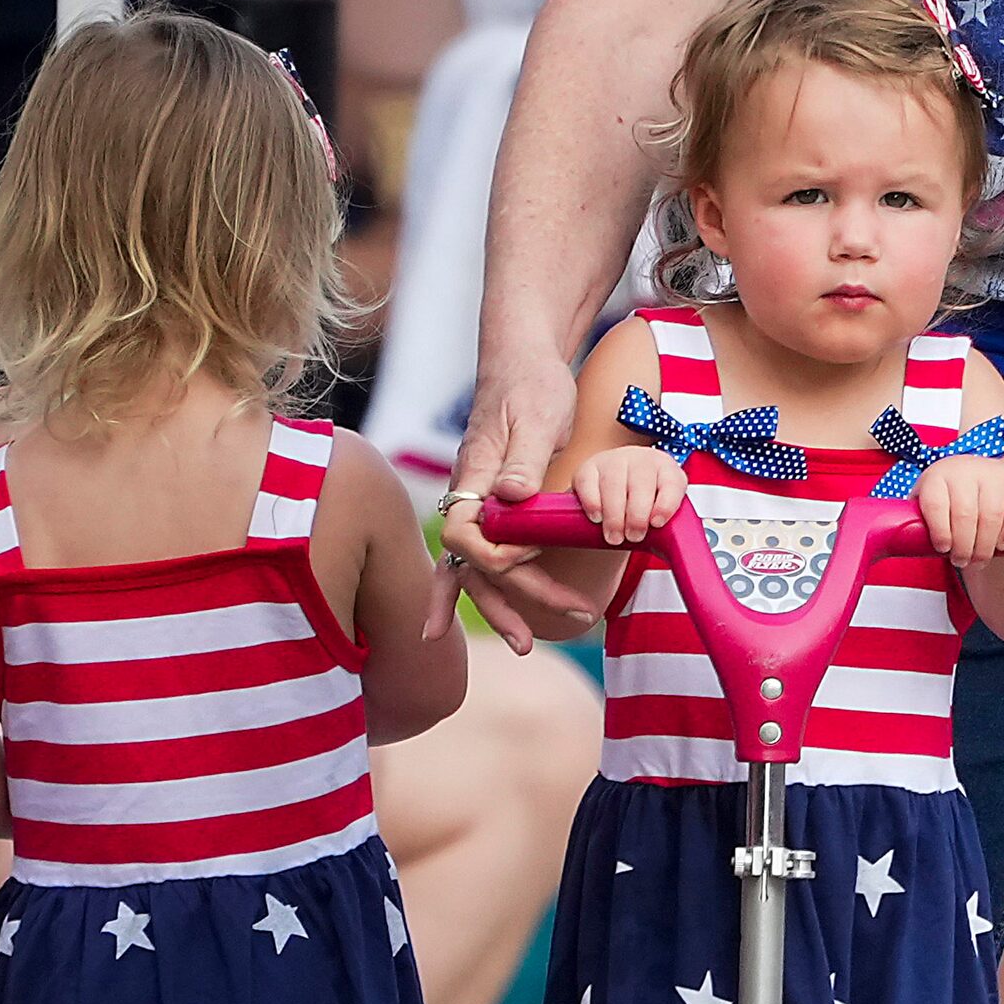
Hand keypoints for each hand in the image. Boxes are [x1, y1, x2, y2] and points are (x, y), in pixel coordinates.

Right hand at [426, 338, 596, 646]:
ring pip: (474, 567)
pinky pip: (481, 554)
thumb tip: (511, 495)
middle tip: (529, 642)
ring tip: (526, 643)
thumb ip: (522, 458)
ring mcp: (475, 500)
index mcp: (475, 475)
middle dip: (499, 604)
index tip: (532, 552)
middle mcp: (467, 493)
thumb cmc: (533, 384)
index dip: (496, 555)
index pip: (466, 534)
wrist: (524, 359)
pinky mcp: (491, 503)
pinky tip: (494, 616)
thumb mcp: (537, 416)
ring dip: (497, 606)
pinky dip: (485, 586)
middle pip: (470, 564)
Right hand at [573, 446, 687, 547]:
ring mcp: (613, 460)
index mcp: (667, 470)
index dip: (666, 504)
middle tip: (634, 537)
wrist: (617, 496)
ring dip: (614, 515)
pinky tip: (597, 518)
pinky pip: (588, 483)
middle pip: (641, 484)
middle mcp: (642, 459)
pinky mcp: (588, 468)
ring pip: (613, 484)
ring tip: (615, 537)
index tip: (657, 523)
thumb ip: (671, 530)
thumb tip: (677, 554)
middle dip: (637, 515)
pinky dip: (593, 503)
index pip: (672, 483)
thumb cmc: (644, 508)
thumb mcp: (661, 514)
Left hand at [915, 455, 1003, 568]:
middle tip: (961, 562)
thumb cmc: (947, 499)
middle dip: (964, 546)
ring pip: (991, 517)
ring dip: (985, 546)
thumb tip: (886, 544)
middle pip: (966, 515)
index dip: (939, 530)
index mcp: (936, 475)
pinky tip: (1001, 545)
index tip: (943, 549)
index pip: (936, 503)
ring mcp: (993, 474)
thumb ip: (911, 519)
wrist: (980, 475)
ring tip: (978, 560)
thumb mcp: (927, 502)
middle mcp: (964, 469)